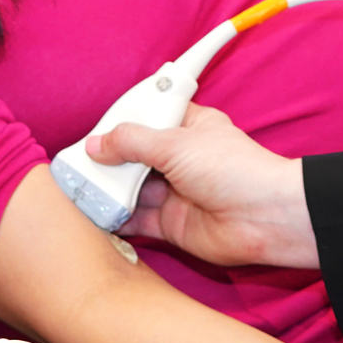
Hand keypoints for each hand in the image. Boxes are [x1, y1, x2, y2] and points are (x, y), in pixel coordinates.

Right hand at [88, 104, 317, 269]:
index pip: (148, 117)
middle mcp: (181, 159)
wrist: (266, 218)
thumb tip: (96, 144)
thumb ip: (132, 142)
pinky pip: (137, 221)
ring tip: (79, 190)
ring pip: (132, 189)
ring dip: (108, 191)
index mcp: (189, 127)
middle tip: (76, 165)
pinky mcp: (173, 225)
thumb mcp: (177, 144)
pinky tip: (95, 215)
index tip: (94, 129)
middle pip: (134, 157)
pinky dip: (117, 219)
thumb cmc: (235, 170)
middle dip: (108, 161)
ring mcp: (176, 192)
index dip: (122, 122)